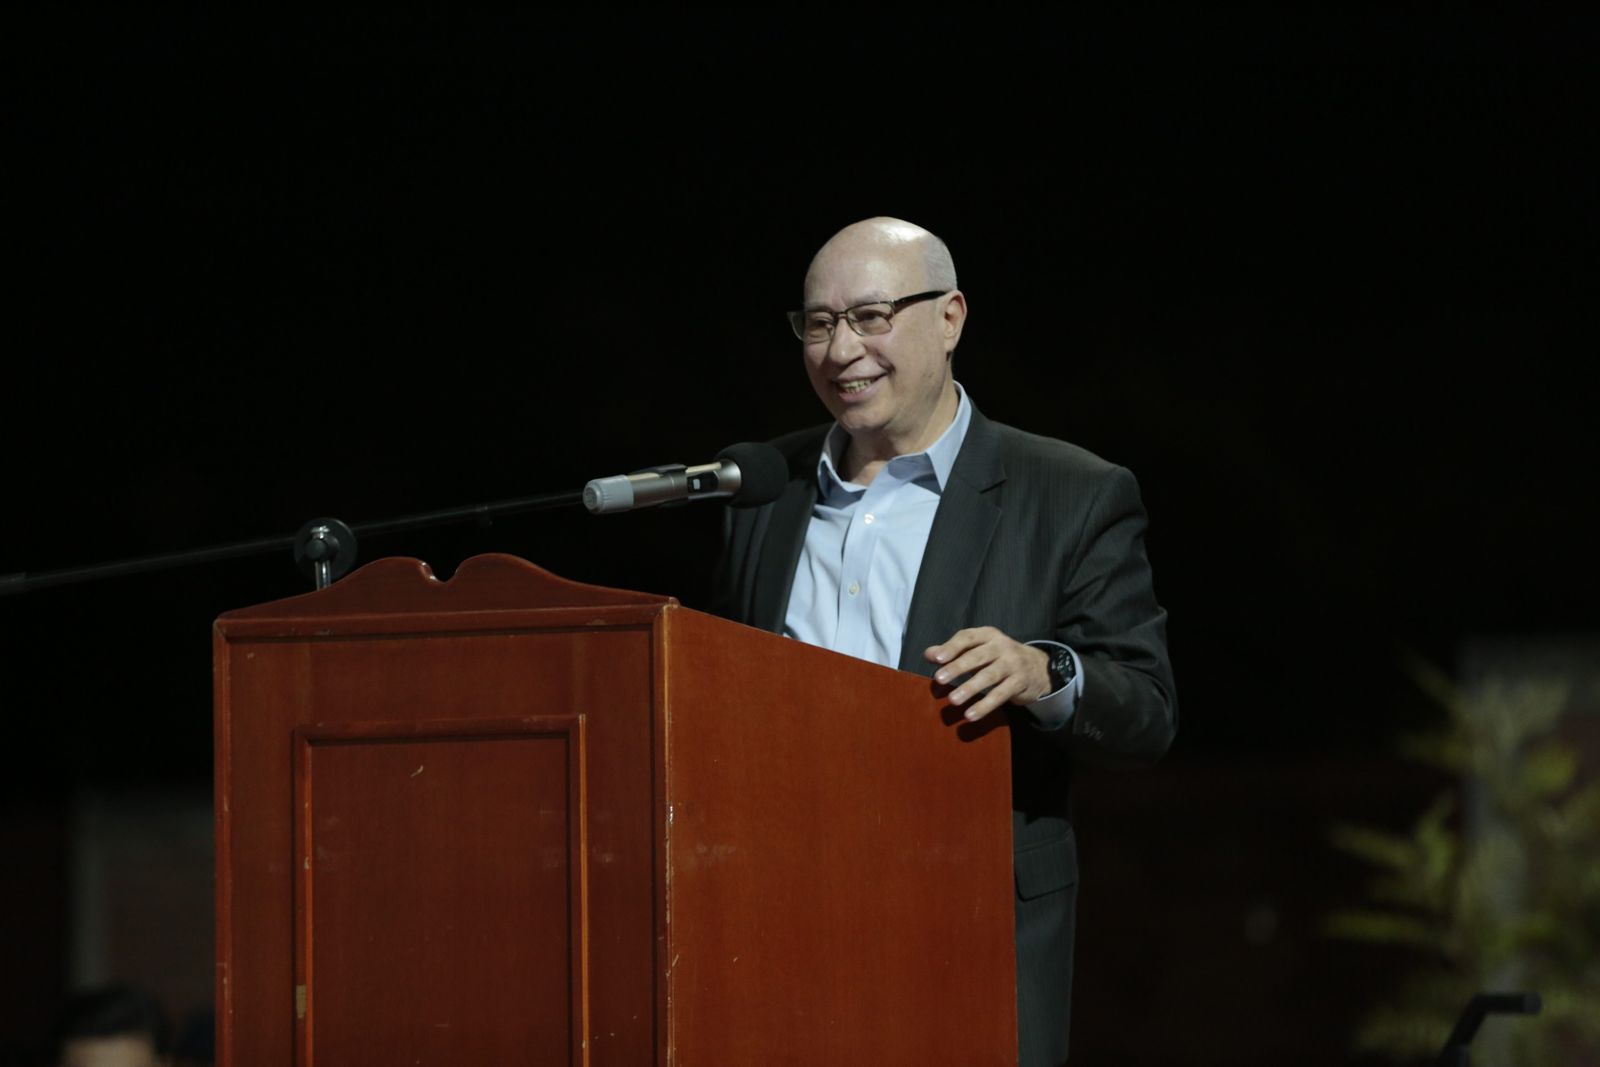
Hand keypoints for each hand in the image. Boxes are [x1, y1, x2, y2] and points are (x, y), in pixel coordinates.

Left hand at [925, 627, 1053, 722]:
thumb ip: (953, 651)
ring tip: (953, 700)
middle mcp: (1002, 646)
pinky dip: (985, 705)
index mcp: (988, 635)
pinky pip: (1001, 694)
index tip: (936, 659)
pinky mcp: (1020, 682)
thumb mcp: (979, 650)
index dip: (952, 647)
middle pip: (978, 656)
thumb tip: (928, 655)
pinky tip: (971, 715)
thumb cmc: (998, 658)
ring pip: (989, 676)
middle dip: (957, 667)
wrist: (1038, 668)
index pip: (968, 637)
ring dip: (970, 688)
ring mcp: (1013, 664)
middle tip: (939, 679)